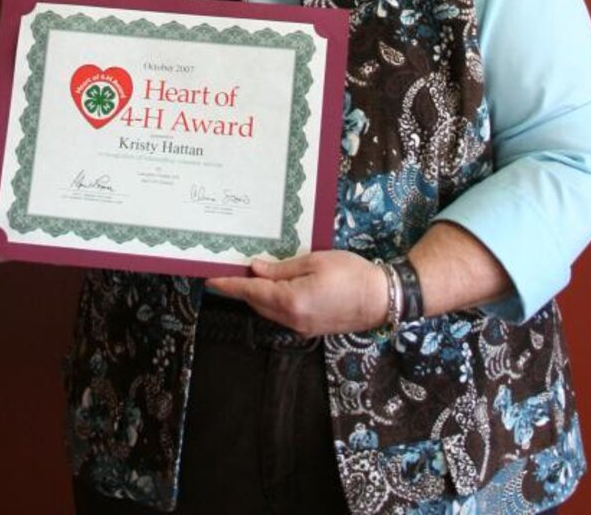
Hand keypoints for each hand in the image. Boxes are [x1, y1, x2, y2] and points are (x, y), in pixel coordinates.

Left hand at [206, 250, 387, 335]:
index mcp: (291, 300)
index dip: (229, 285)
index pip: (251, 291)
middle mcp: (292, 319)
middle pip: (257, 303)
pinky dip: (272, 301)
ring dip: (256, 294)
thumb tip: (256, 268)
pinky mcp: (309, 329)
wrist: (379, 299)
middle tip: (228, 269)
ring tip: (248, 274)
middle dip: (241, 288)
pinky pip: (281, 314)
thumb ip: (282, 268)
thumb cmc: (350, 273)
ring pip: (268, 310)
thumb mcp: (315, 261)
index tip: (210, 279)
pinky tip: (273, 286)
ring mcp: (300, 327)